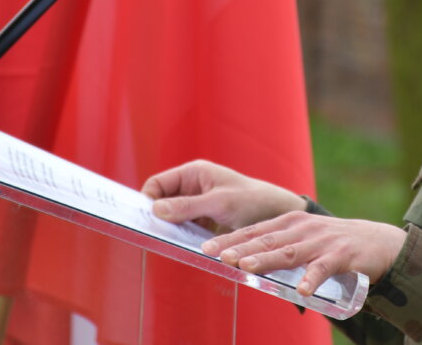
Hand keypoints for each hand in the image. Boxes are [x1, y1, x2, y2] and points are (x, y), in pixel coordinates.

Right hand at [141, 159, 305, 231]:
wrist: (277, 214)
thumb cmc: (251, 200)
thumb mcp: (219, 202)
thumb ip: (188, 206)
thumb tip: (155, 210)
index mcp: (193, 173)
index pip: (157, 184)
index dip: (148, 200)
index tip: (145, 220)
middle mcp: (192, 187)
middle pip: (162, 202)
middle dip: (157, 217)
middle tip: (154, 235)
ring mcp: (197, 206)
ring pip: (172, 218)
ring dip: (170, 229)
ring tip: (168, 242)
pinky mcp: (204, 222)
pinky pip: (184, 229)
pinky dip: (181, 237)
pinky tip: (182, 247)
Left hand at [201, 213, 406, 295]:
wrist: (378, 242)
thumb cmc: (333, 244)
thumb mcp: (303, 239)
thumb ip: (279, 248)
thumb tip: (243, 265)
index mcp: (289, 223)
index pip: (254, 230)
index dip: (231, 239)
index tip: (208, 249)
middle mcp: (302, 228)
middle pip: (267, 239)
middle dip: (242, 248)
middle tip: (220, 257)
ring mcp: (322, 240)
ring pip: (289, 251)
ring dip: (267, 259)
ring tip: (246, 267)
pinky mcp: (342, 255)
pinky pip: (324, 268)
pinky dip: (312, 278)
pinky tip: (301, 290)